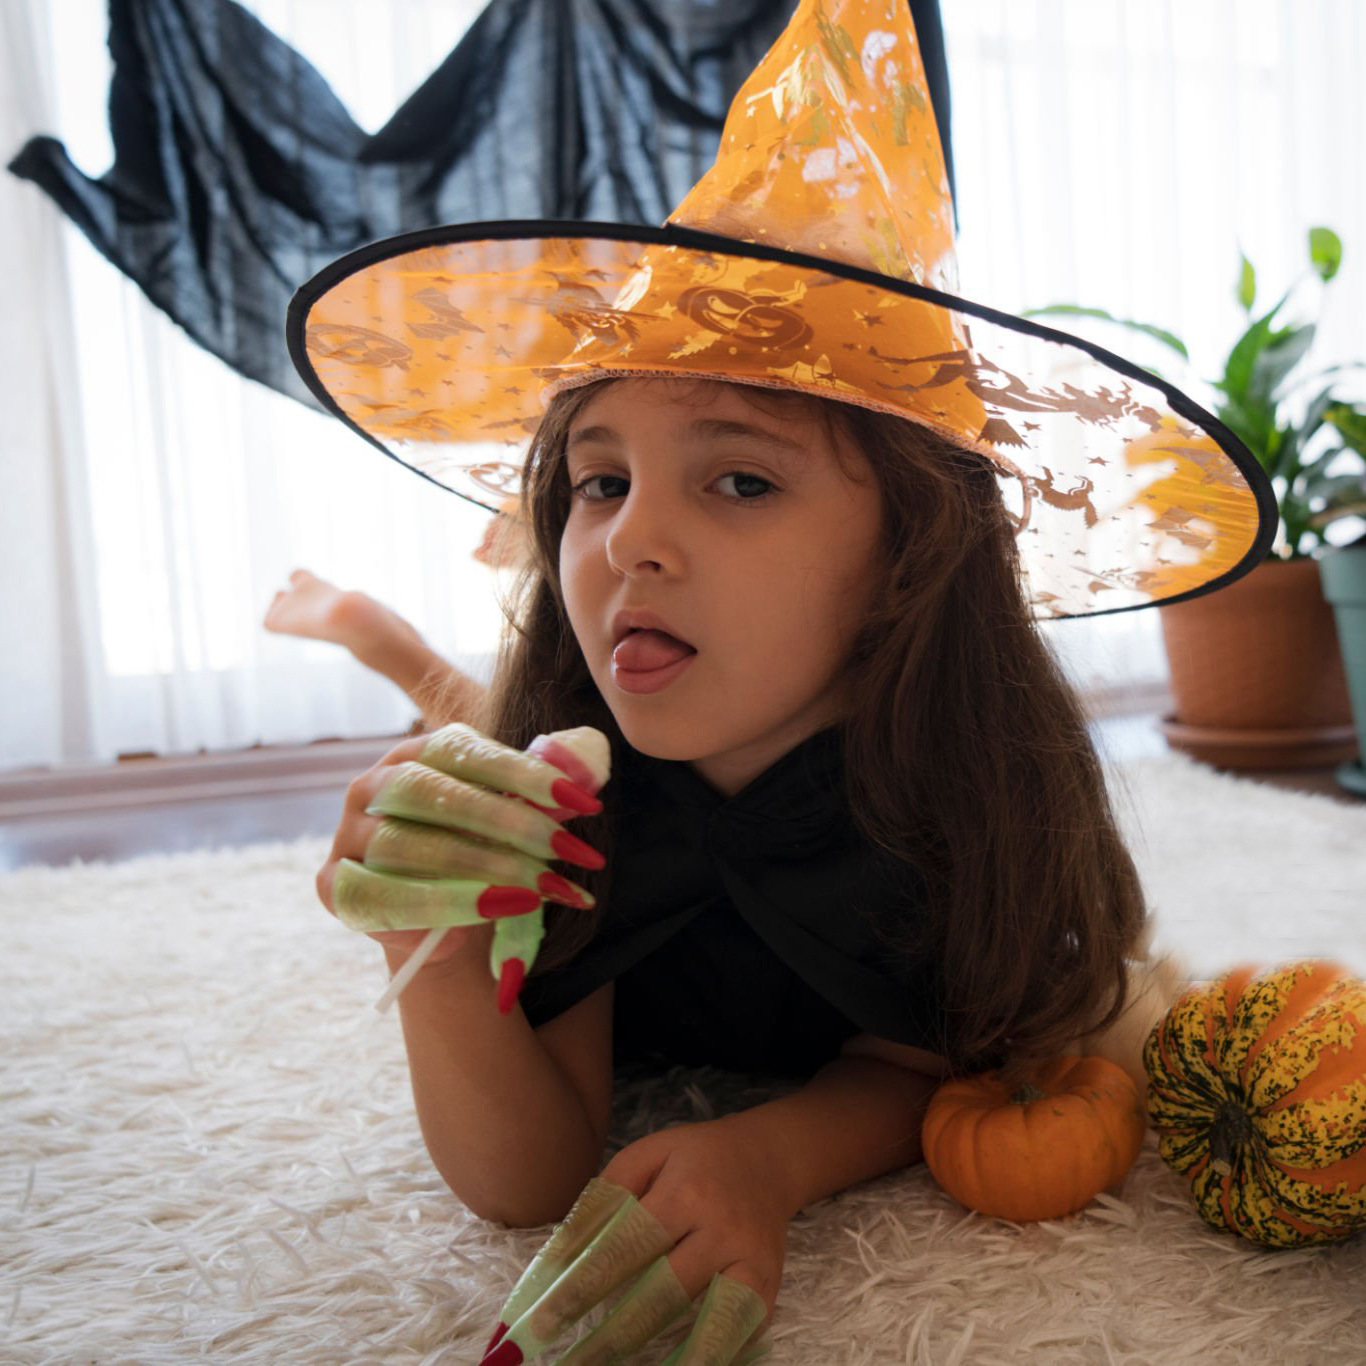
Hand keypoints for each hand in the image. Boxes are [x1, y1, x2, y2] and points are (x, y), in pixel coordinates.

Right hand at [315, 722, 605, 1007]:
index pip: (466, 751)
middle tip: (566, 852)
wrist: (442, 916)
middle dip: (507, 823)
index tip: (584, 803)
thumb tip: (589, 778)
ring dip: (482, 869)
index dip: (526, 775)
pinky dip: (444, 905)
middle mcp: (373, 784)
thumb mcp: (511, 819)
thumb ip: (539, 794)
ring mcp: (347, 834)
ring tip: (542, 888)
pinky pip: (385, 896)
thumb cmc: (481, 853)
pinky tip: (497, 909)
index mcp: (415, 751)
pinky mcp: (332, 885)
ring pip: (409, 847)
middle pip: (434, 795)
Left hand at [480, 1119, 788, 1363]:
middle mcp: (720, 1226)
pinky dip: (716, 1352)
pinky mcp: (770, 1284)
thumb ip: (605, 1198)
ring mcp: (750, 1259)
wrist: (769, 1157)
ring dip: (669, 1356)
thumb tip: (561, 1255)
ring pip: (707, 1317)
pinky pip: (742, 1328)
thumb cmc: (695, 1158)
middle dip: (613, 1335)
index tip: (541, 1324)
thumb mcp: (648, 1155)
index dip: (581, 1288)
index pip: (624, 1247)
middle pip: (663, 1291)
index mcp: (684, 1190)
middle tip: (570, 1365)